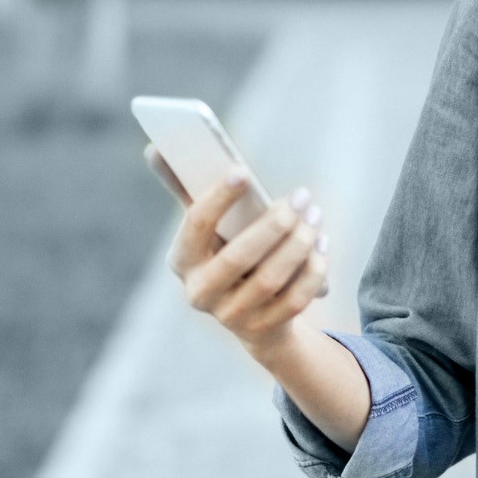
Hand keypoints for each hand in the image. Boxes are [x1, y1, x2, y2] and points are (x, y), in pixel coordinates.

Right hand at [153, 148, 330, 355]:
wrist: (252, 314)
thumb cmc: (227, 251)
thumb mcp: (208, 227)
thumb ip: (187, 189)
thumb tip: (155, 148)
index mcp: (181, 260)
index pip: (195, 226)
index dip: (218, 198)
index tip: (242, 170)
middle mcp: (200, 293)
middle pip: (239, 256)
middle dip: (276, 223)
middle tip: (302, 195)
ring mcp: (231, 316)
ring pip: (271, 278)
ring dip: (300, 243)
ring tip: (316, 214)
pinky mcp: (264, 329)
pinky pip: (296, 298)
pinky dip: (314, 268)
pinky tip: (321, 242)